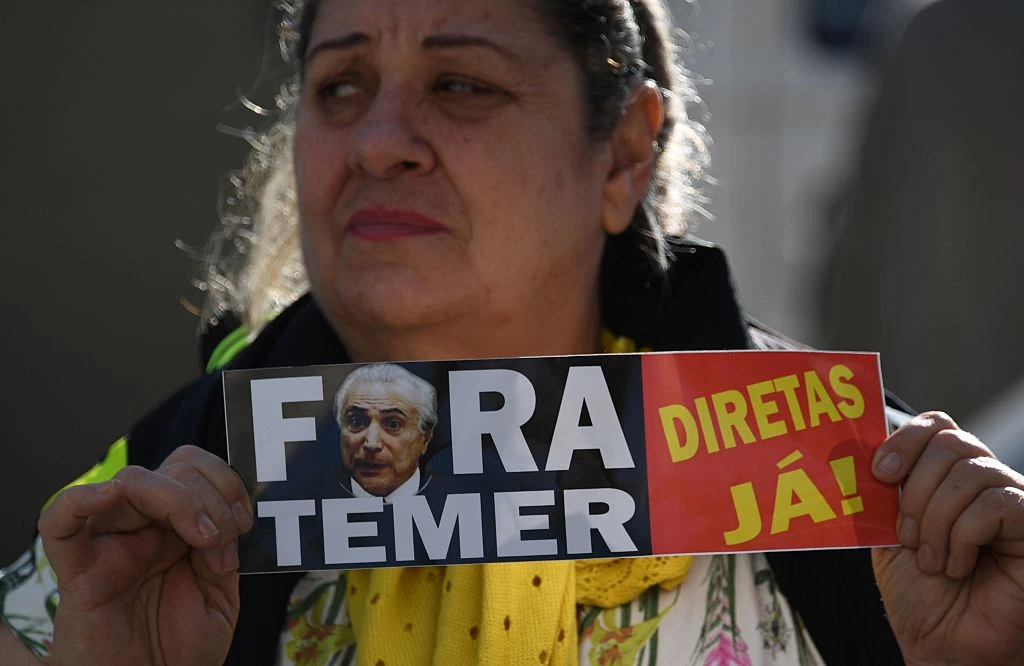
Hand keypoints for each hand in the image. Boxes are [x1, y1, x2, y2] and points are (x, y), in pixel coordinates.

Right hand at [39, 445, 252, 665]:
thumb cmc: (178, 649)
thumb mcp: (219, 597)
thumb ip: (221, 555)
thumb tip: (220, 523)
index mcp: (175, 528)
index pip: (192, 470)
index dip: (225, 482)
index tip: (244, 521)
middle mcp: (142, 528)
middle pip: (171, 470)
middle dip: (211, 496)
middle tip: (223, 540)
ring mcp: (111, 545)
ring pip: (131, 482)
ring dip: (178, 499)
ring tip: (203, 539)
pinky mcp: (79, 572)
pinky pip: (58, 524)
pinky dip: (79, 499)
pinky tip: (112, 494)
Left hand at [871, 411, 1023, 664]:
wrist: (942, 643)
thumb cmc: (918, 591)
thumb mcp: (885, 531)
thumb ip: (879, 491)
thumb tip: (856, 451)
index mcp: (947, 475)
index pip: (937, 425)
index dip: (906, 440)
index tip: (880, 474)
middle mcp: (985, 480)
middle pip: (951, 442)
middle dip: (917, 489)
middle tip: (905, 535)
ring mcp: (1013, 500)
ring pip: (970, 472)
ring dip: (936, 520)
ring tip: (931, 559)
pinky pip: (996, 503)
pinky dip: (964, 535)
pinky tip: (958, 565)